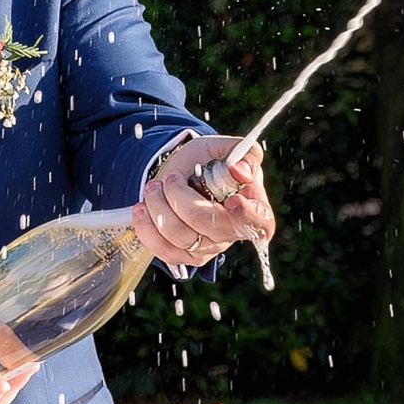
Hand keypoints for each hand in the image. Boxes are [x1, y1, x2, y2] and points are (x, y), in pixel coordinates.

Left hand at [136, 130, 275, 271]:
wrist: (181, 173)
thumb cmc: (208, 160)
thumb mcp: (225, 147)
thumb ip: (243, 152)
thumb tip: (241, 170)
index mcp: (254, 207)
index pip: (260, 223)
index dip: (246, 216)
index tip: (232, 201)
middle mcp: (233, 233)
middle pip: (211, 226)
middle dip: (182, 199)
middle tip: (171, 178)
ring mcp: (209, 248)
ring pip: (182, 238)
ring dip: (160, 207)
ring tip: (154, 187)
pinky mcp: (184, 256)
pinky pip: (163, 251)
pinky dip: (147, 227)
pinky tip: (143, 208)